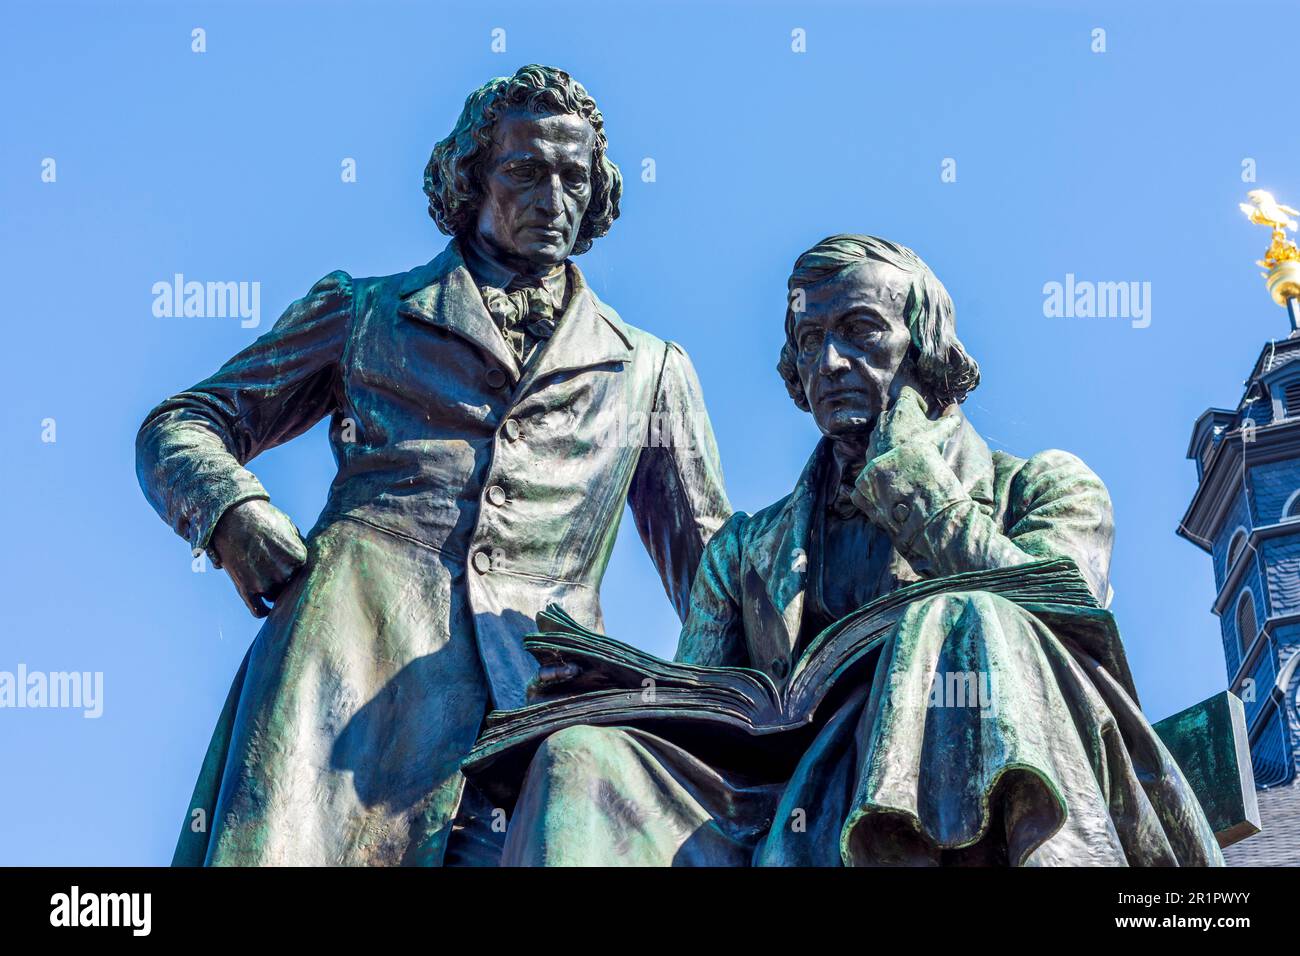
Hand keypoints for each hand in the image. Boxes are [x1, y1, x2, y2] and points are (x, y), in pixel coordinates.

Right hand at [210, 499, 307, 617]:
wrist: (231, 514)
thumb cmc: (263, 518)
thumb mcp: (289, 528)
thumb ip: (301, 548)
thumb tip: (312, 561)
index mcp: (298, 558)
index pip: (306, 571)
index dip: (298, 566)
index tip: (290, 559)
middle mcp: (282, 573)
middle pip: (291, 585)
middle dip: (285, 577)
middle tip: (275, 567)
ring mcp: (263, 583)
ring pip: (275, 596)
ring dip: (272, 589)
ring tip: (264, 574)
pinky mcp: (245, 588)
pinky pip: (259, 611)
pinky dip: (264, 611)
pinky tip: (266, 607)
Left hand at [865, 385, 958, 459]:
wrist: (902, 470)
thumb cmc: (924, 446)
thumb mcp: (942, 432)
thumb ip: (949, 420)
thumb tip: (953, 411)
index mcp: (903, 407)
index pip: (908, 392)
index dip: (917, 400)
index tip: (924, 413)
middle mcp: (886, 415)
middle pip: (897, 410)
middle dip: (906, 418)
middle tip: (917, 431)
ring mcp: (876, 431)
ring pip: (886, 426)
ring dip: (896, 431)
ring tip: (907, 445)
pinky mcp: (870, 446)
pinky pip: (880, 442)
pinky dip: (887, 445)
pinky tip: (897, 456)